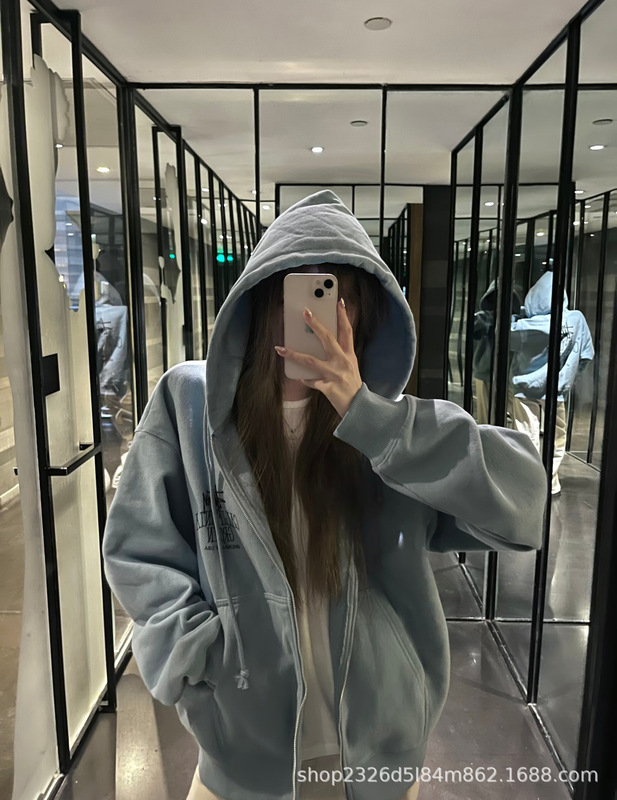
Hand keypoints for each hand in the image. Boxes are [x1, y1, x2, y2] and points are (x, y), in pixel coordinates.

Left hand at [274, 299, 362, 418]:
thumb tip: (319, 344)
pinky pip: (310, 381)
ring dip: (294, 354)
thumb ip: (338, 355)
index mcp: (349, 355)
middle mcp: (342, 362)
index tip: (339, 302)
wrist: (358, 407)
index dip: (343, 316)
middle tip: (306, 312)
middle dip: (315, 324)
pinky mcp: (327, 387)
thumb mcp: (350, 366)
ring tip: (281, 349)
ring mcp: (334, 374)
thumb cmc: (351, 386)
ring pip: (310, 361)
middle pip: (327, 339)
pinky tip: (297, 376)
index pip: (347, 331)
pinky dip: (303, 379)